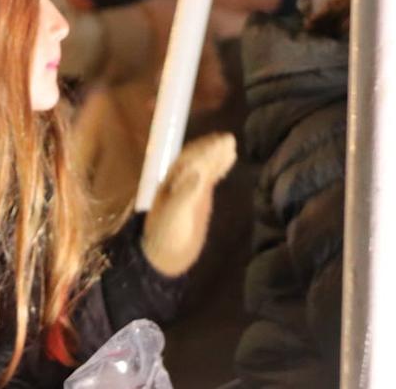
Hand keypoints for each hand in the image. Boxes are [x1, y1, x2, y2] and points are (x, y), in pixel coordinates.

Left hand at [141, 132, 236, 276]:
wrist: (163, 257)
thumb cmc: (165, 236)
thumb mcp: (173, 216)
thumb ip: (185, 194)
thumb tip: (198, 172)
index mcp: (171, 182)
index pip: (189, 159)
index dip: (204, 150)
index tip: (220, 142)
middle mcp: (180, 181)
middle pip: (197, 159)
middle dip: (211, 148)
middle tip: (229, 139)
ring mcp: (189, 189)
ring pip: (205, 166)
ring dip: (217, 155)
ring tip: (231, 146)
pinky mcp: (198, 200)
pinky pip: (210, 178)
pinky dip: (219, 168)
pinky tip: (229, 162)